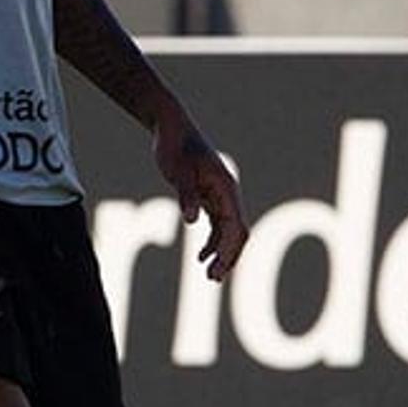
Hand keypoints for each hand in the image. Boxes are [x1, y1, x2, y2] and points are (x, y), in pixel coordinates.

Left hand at [153, 109, 247, 281]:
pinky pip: (218, 224)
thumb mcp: (177, 171)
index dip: (228, 251)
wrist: (170, 128)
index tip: (215, 270)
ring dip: (222, 252)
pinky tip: (201, 256)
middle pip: (236, 232)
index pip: (234, 227)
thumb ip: (186, 195)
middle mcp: (227, 194)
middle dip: (228, 257)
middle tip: (213, 278)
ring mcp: (219, 195)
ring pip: (228, 231)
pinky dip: (213, 241)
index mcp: (225, 188)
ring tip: (210, 275)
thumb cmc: (174, 147)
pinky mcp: (208, 196)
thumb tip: (191, 220)